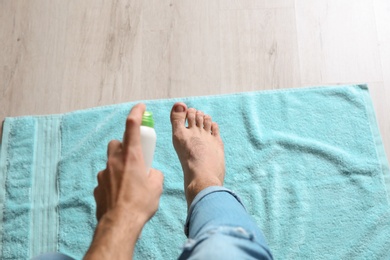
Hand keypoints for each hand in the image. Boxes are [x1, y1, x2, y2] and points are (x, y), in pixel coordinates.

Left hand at [94, 103, 163, 223]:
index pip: (132, 126)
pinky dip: (114, 180)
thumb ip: (154, 173)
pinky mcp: (98, 185)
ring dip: (119, 164)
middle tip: (135, 157)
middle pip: (117, 143)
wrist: (120, 223)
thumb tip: (151, 173)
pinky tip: (121, 193)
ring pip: (111, 160)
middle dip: (125, 146)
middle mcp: (115, 160)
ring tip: (129, 180)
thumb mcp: (157, 186)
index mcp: (131, 156)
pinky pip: (107, 177)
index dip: (136, 112)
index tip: (140, 107)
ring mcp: (104, 173)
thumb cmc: (140, 203)